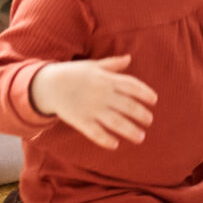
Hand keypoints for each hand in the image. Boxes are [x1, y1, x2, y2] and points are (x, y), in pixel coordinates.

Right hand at [32, 55, 156, 148]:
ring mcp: (91, 108)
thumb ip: (112, 64)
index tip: (154, 101)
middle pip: (127, 106)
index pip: (132, 85)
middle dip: (141, 114)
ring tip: (141, 137)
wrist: (48, 85)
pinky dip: (106, 139)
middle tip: (149, 121)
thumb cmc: (73, 74)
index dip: (145, 93)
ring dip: (130, 130)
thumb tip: (129, 58)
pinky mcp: (80, 121)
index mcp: (106, 79)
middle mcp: (102, 94)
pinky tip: (115, 145)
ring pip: (115, 121)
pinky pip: (96, 132)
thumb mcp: (93, 65)